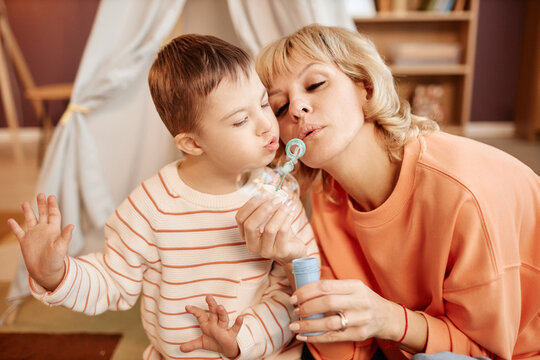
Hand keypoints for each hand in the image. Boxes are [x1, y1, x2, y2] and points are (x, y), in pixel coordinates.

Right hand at [7, 193, 72, 290]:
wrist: (46, 272)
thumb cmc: (56, 260)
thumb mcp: (61, 247)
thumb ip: (65, 236)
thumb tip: (72, 225)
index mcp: (53, 230)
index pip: (53, 214)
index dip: (52, 205)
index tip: (51, 196)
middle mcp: (43, 230)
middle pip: (43, 214)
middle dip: (41, 204)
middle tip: (41, 194)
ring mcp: (34, 235)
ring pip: (30, 220)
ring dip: (28, 211)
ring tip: (24, 202)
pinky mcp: (25, 242)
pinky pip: (19, 232)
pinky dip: (14, 226)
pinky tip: (10, 220)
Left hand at [181, 295, 242, 358]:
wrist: (226, 349)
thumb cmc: (214, 341)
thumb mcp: (202, 343)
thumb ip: (192, 344)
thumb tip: (180, 348)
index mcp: (207, 324)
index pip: (201, 315)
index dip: (194, 311)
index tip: (187, 307)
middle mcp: (216, 324)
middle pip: (214, 312)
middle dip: (211, 305)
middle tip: (208, 297)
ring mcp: (224, 328)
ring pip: (223, 319)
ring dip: (222, 313)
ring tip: (220, 307)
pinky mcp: (231, 335)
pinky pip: (235, 329)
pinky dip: (238, 323)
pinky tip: (240, 318)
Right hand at [236, 194, 306, 263]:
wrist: (293, 250)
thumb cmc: (280, 231)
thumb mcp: (272, 216)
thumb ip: (272, 201)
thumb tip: (279, 185)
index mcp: (245, 234)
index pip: (240, 218)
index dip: (250, 204)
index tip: (263, 193)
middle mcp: (252, 244)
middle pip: (251, 225)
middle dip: (264, 208)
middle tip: (277, 198)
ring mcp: (265, 251)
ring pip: (269, 229)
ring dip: (279, 212)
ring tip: (288, 203)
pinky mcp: (280, 252)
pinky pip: (283, 232)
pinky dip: (287, 218)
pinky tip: (291, 211)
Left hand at [289, 280, 404, 343]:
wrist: (386, 317)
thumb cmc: (363, 300)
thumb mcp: (353, 288)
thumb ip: (333, 288)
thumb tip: (303, 291)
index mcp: (355, 286)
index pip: (326, 286)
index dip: (306, 292)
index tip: (294, 297)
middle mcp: (359, 301)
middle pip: (327, 303)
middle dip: (306, 307)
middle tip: (295, 310)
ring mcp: (360, 319)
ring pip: (329, 323)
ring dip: (308, 325)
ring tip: (295, 326)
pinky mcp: (359, 334)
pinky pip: (333, 337)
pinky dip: (315, 337)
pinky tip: (303, 336)